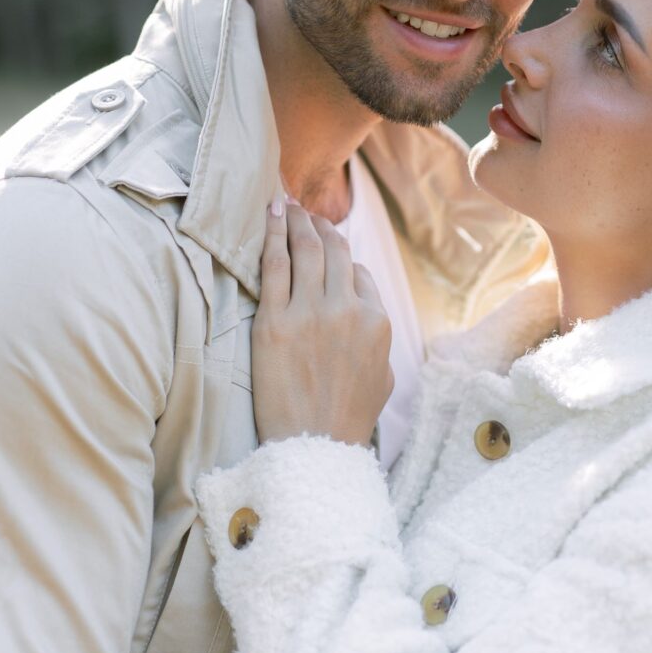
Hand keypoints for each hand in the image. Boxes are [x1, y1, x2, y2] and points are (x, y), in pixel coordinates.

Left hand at [252, 203, 392, 446]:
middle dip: (319, 225)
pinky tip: (268, 215)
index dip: (340, 257)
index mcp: (376, 322)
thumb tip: (367, 311)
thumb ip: (377, 338)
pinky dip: (272, 234)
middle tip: (304, 212)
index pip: (357, 274)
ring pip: (305, 249)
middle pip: (333, 251)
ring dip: (296, 220)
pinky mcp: (274, 322)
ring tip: (285, 205)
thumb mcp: (383, 377)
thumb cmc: (347, 420)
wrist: (314, 448)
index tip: (326, 244)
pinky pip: (274, 265)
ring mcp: (310, 314)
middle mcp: (347, 310)